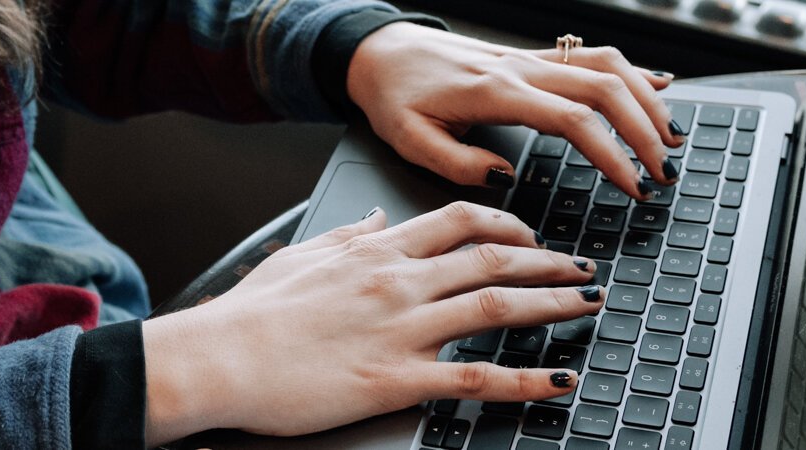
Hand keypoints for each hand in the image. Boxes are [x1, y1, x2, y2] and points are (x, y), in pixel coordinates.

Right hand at [142, 203, 604, 443]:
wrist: (219, 359)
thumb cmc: (249, 315)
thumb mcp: (302, 255)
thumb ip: (351, 235)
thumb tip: (382, 218)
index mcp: (375, 251)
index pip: (456, 221)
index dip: (505, 223)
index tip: (529, 233)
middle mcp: (397, 282)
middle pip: (491, 258)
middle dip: (546, 261)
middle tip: (580, 267)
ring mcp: (402, 330)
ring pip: (496, 306)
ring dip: (551, 303)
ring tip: (586, 304)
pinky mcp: (398, 379)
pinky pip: (476, 377)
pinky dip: (524, 379)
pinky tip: (554, 380)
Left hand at [347, 23, 684, 199]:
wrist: (377, 51)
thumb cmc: (391, 95)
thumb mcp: (408, 140)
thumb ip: (457, 164)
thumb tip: (505, 178)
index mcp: (495, 93)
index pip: (573, 121)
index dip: (611, 155)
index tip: (634, 187)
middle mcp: (520, 69)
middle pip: (605, 90)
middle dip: (645, 131)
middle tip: (665, 172)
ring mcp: (528, 59)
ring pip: (607, 67)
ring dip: (647, 100)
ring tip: (673, 138)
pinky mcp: (529, 58)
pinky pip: (590, 57)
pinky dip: (631, 70)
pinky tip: (658, 85)